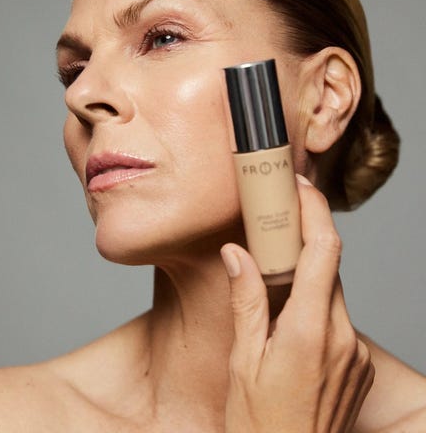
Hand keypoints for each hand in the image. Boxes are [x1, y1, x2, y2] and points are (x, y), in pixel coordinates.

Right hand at [221, 175, 373, 432]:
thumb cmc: (258, 422)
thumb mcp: (241, 359)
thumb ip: (245, 300)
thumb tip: (236, 254)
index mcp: (308, 331)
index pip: (323, 251)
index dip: (314, 211)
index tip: (299, 187)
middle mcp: (342, 337)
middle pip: (330, 267)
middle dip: (305, 240)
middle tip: (275, 227)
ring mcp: (356, 353)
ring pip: (334, 292)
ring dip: (308, 276)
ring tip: (275, 280)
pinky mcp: (360, 364)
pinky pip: (339, 318)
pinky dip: (317, 305)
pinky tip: (291, 322)